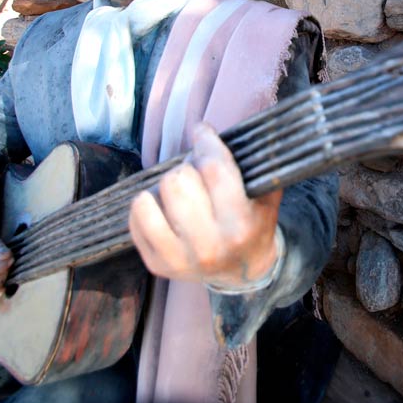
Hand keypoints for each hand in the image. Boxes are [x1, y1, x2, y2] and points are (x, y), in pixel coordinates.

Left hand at [129, 123, 282, 288]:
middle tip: (196, 174)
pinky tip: (164, 208)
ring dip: (166, 186)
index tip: (202, 131)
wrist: (243, 272)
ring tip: (181, 192)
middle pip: (178, 179)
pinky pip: (136, 217)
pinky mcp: (157, 264)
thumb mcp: (266, 197)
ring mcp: (179, 257)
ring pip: (152, 197)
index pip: (212, 168)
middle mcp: (208, 245)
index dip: (205, 141)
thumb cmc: (254, 226)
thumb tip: (218, 130)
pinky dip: (147, 204)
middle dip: (188, 168)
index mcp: (239, 226)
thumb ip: (253, 164)